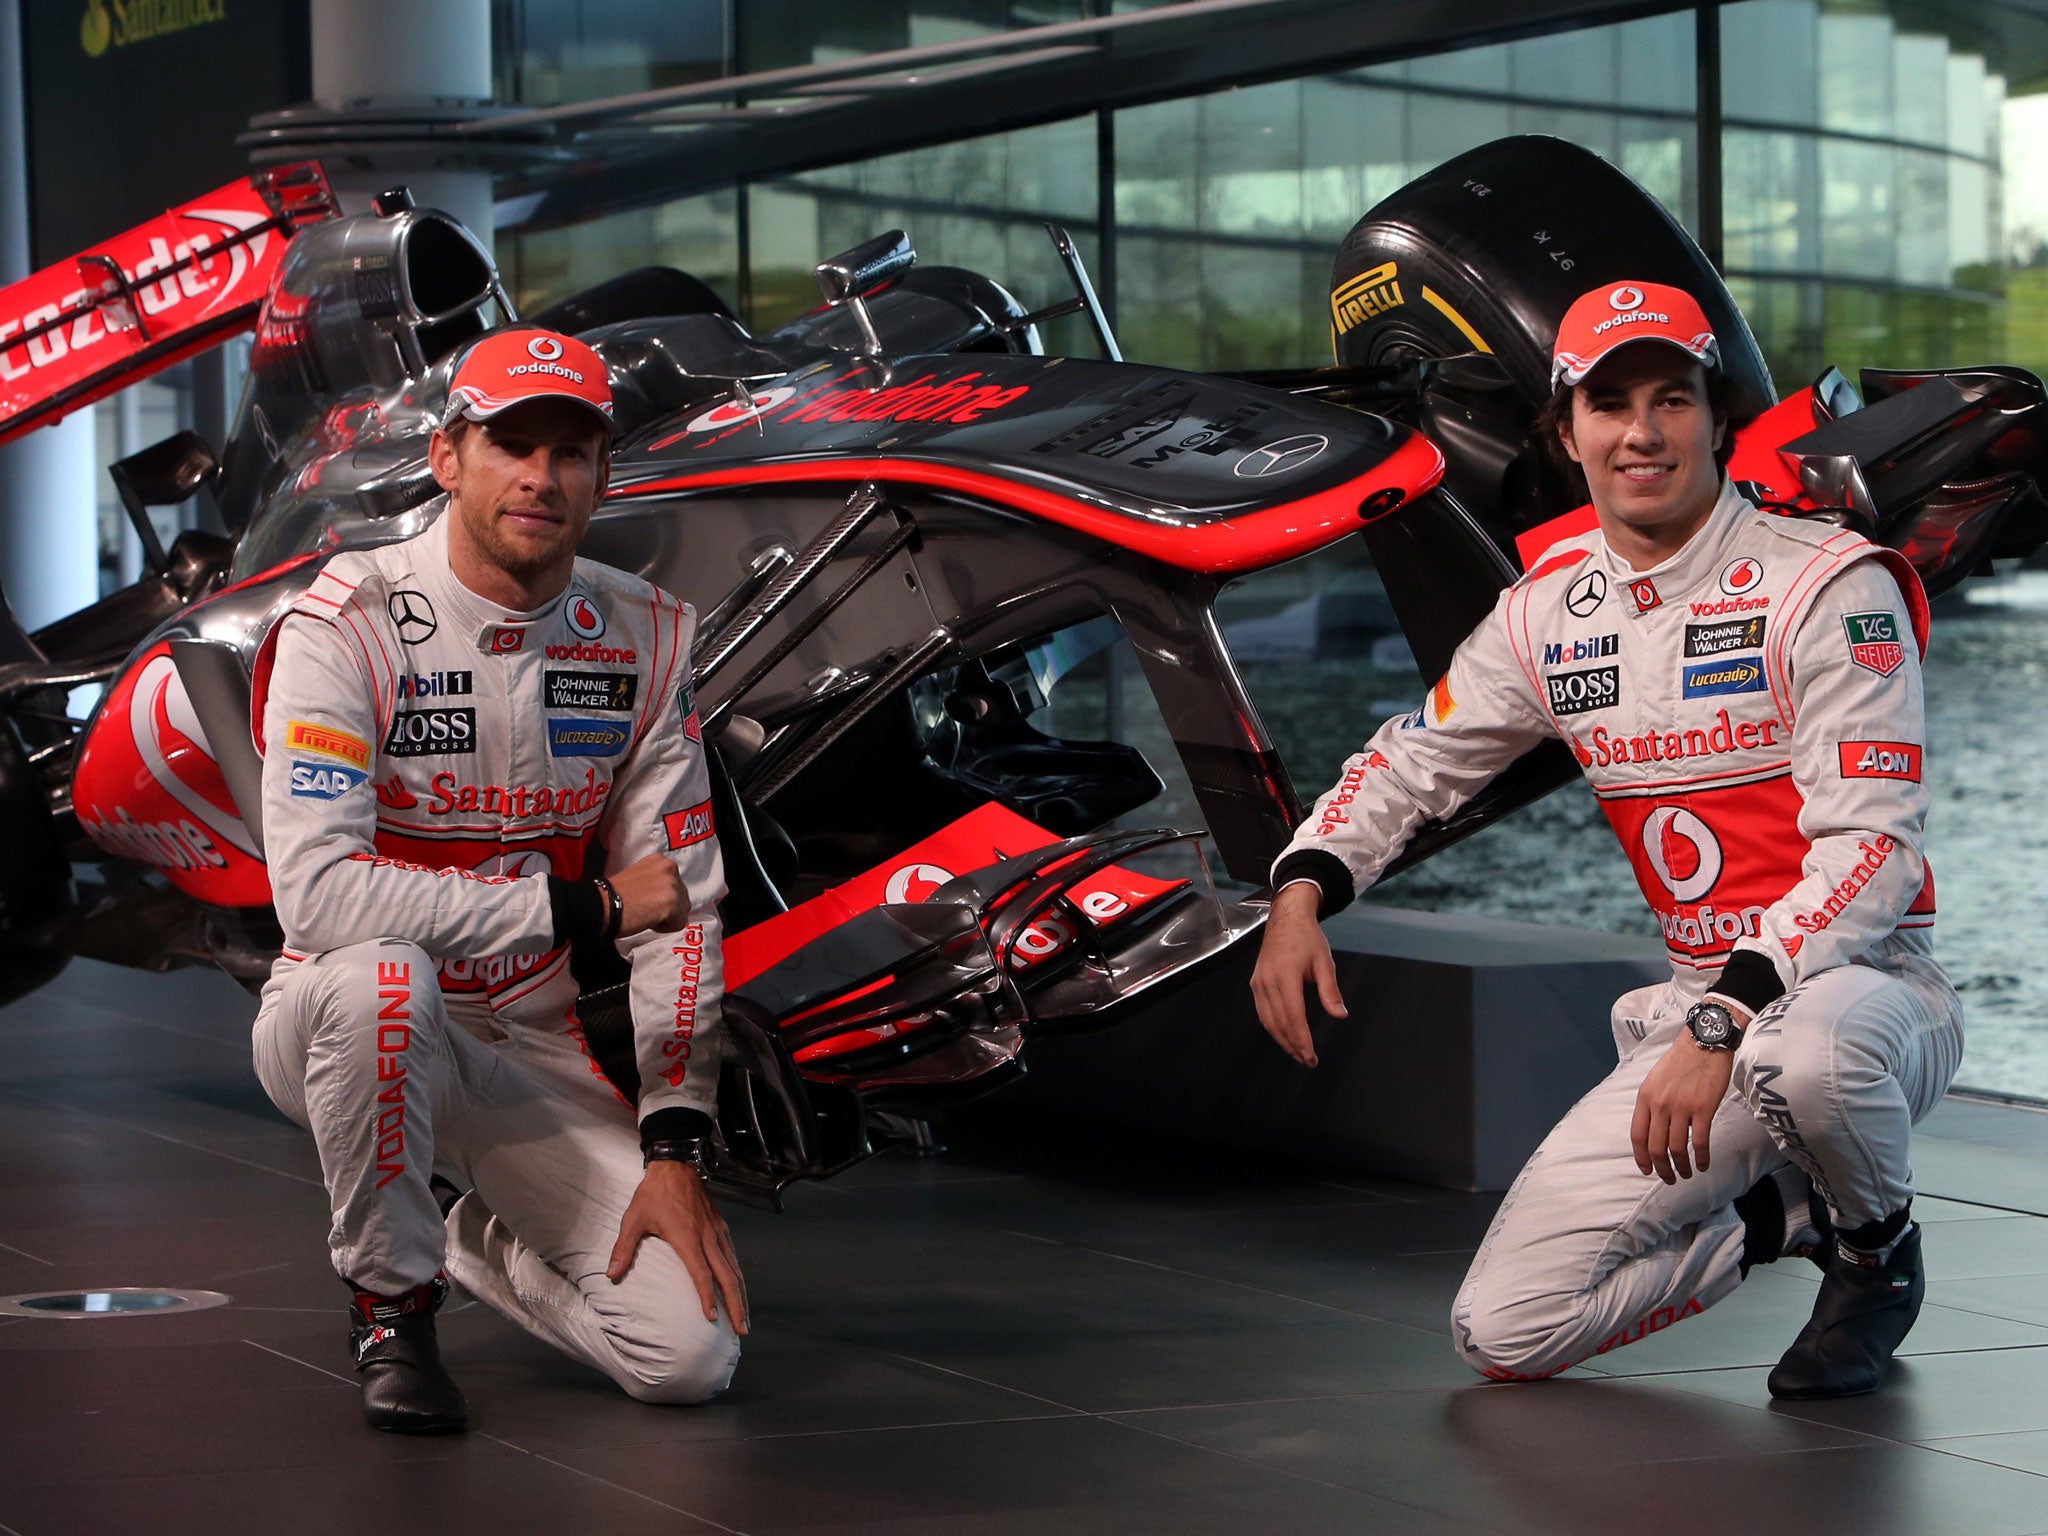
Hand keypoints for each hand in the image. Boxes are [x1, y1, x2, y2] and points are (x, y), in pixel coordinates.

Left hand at [606, 1159, 748, 1333]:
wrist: (676, 1165)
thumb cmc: (653, 1194)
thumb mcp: (634, 1218)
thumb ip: (624, 1248)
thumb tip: (611, 1275)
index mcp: (687, 1238)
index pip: (702, 1274)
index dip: (707, 1297)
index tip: (713, 1319)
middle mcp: (707, 1237)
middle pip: (728, 1276)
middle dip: (736, 1305)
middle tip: (741, 1329)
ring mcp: (717, 1232)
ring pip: (735, 1268)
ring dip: (741, 1294)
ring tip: (744, 1317)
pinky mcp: (720, 1227)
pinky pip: (733, 1256)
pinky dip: (738, 1276)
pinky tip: (739, 1288)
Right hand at [607, 853, 689, 936]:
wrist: (601, 906)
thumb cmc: (614, 895)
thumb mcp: (639, 877)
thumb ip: (655, 881)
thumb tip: (664, 896)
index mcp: (661, 861)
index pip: (676, 885)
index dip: (661, 898)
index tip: (644, 900)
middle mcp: (670, 868)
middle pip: (682, 898)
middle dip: (667, 908)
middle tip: (644, 909)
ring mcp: (672, 885)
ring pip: (682, 912)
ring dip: (666, 918)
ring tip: (645, 914)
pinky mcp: (672, 903)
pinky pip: (678, 924)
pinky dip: (664, 928)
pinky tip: (647, 920)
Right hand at [1250, 883, 1346, 1068]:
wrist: (1286, 918)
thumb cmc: (1307, 938)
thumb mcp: (1324, 962)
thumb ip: (1330, 991)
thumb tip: (1340, 1015)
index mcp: (1286, 976)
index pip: (1294, 1016)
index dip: (1302, 1039)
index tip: (1311, 1055)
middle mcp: (1268, 981)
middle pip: (1279, 1023)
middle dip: (1294, 1045)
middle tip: (1308, 1061)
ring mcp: (1259, 983)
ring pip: (1268, 1021)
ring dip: (1282, 1040)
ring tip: (1297, 1054)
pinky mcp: (1256, 983)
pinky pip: (1263, 1012)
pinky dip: (1273, 1028)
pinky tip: (1284, 1036)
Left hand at [1630, 1032, 1741, 1182]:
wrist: (1703, 1043)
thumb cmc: (1680, 1061)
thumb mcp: (1655, 1080)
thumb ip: (1652, 1104)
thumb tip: (1654, 1130)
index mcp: (1645, 1097)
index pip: (1637, 1136)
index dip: (1641, 1157)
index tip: (1647, 1170)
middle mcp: (1660, 1104)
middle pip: (1656, 1147)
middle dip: (1661, 1169)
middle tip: (1669, 1179)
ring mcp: (1681, 1107)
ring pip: (1677, 1148)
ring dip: (1681, 1167)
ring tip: (1687, 1174)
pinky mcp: (1703, 1108)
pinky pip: (1700, 1141)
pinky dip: (1702, 1158)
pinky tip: (1703, 1165)